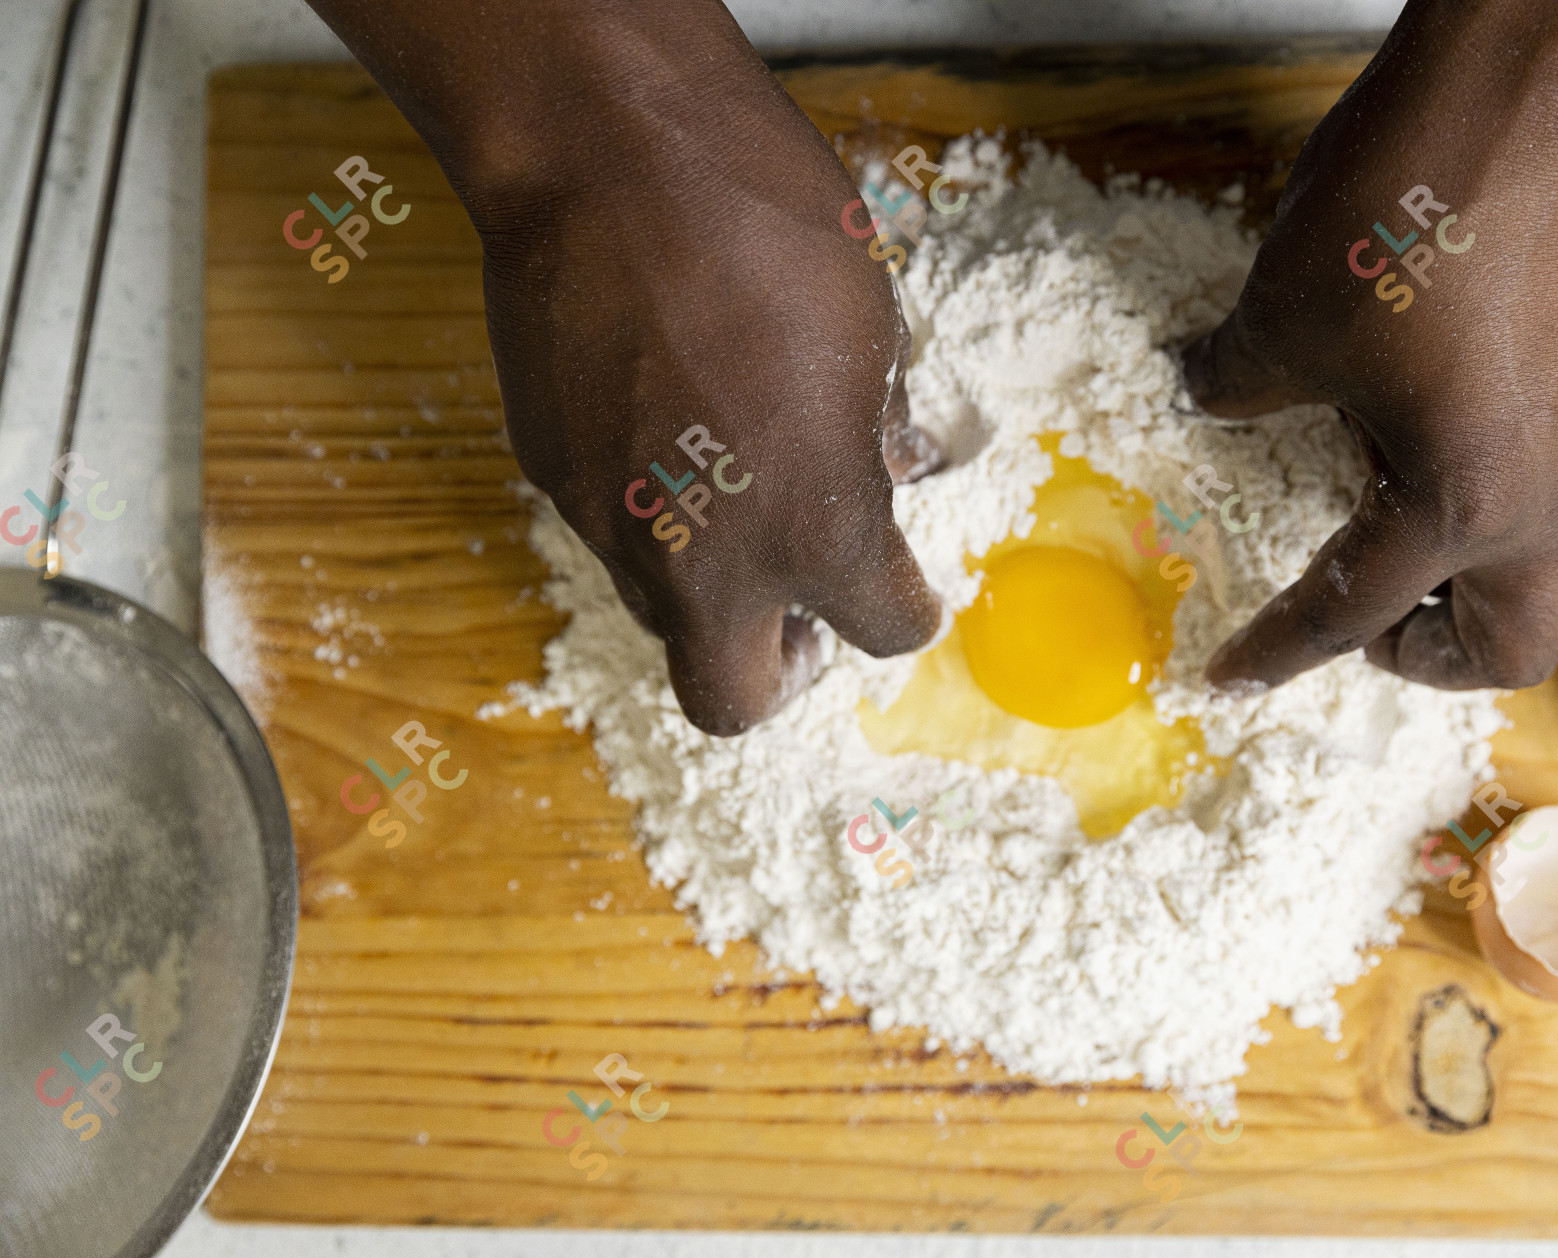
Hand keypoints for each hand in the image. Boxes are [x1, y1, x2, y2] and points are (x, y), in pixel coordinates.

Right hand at [306, 0, 941, 734]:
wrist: (605, 155)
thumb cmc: (763, 225)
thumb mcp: (872, 328)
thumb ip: (879, 427)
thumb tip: (890, 460)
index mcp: (817, 531)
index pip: (885, 631)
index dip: (904, 609)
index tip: (903, 583)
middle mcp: (706, 561)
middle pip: (733, 699)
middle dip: (775, 670)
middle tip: (798, 604)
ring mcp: (613, 527)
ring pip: (662, 617)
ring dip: (709, 587)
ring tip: (734, 487)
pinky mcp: (550, 474)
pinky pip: (612, 533)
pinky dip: (650, 513)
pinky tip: (667, 425)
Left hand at [1182, 0, 1557, 691]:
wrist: (1542, 80)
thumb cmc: (1409, 207)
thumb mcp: (1284, 315)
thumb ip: (1237, 383)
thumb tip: (1203, 391)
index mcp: (1462, 504)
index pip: (1357, 616)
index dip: (1280, 651)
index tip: (1233, 676)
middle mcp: (1546, 491)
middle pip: (1509, 644)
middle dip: (1427, 655)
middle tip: (1356, 621)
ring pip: (1536, 559)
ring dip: (1455, 568)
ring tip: (1370, 504)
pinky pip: (1546, 475)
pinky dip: (1481, 488)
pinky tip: (1416, 415)